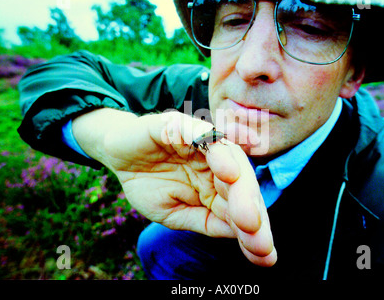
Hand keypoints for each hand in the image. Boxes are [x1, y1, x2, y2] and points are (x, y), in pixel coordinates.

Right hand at [72, 109, 276, 266]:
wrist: (117, 156)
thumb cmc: (149, 183)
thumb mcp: (175, 214)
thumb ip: (206, 221)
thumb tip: (241, 237)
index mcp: (218, 184)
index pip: (240, 205)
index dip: (253, 230)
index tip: (265, 257)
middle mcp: (216, 162)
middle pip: (242, 182)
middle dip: (251, 211)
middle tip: (257, 238)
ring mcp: (201, 143)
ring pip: (229, 157)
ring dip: (240, 185)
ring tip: (247, 215)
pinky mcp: (180, 126)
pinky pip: (200, 134)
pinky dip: (213, 148)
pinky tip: (226, 170)